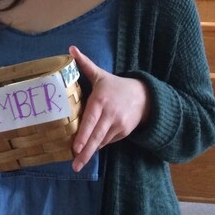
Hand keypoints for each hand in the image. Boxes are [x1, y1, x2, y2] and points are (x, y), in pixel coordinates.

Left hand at [68, 45, 149, 171]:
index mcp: (101, 101)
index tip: (75, 147)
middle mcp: (110, 115)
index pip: (90, 121)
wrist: (143, 96)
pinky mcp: (124, 133)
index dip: (83, 135)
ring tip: (78, 162)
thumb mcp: (100, 74)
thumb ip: (84, 64)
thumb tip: (70, 49)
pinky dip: (99, 145)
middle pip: (96, 137)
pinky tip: (90, 151)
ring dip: (90, 151)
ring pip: (101, 141)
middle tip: (74, 165)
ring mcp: (119, 125)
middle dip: (85, 152)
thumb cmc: (115, 85)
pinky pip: (108, 141)